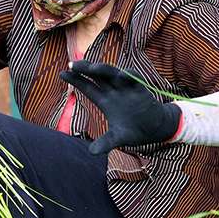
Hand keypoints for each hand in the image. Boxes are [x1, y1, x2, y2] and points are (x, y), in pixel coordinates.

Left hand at [59, 60, 181, 154]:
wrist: (156, 129)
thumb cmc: (134, 131)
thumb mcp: (118, 138)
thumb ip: (106, 143)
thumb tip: (92, 152)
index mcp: (105, 101)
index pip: (87, 88)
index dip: (76, 80)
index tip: (62, 73)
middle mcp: (114, 92)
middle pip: (97, 77)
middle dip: (85, 69)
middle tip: (72, 64)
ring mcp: (127, 89)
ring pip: (113, 74)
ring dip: (103, 70)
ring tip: (93, 68)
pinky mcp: (141, 89)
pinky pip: (134, 79)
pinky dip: (129, 76)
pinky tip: (121, 75)